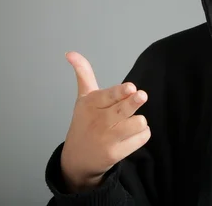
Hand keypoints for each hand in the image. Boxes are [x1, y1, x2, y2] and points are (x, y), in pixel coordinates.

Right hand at [59, 51, 150, 191]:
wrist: (77, 159)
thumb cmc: (84, 123)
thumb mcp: (83, 98)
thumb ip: (83, 74)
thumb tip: (70, 52)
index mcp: (91, 104)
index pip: (109, 96)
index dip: (120, 92)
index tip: (130, 88)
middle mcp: (99, 121)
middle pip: (124, 109)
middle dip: (134, 102)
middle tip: (141, 95)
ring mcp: (108, 138)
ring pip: (138, 122)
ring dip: (139, 120)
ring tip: (130, 121)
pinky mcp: (116, 153)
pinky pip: (142, 137)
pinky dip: (141, 134)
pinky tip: (131, 135)